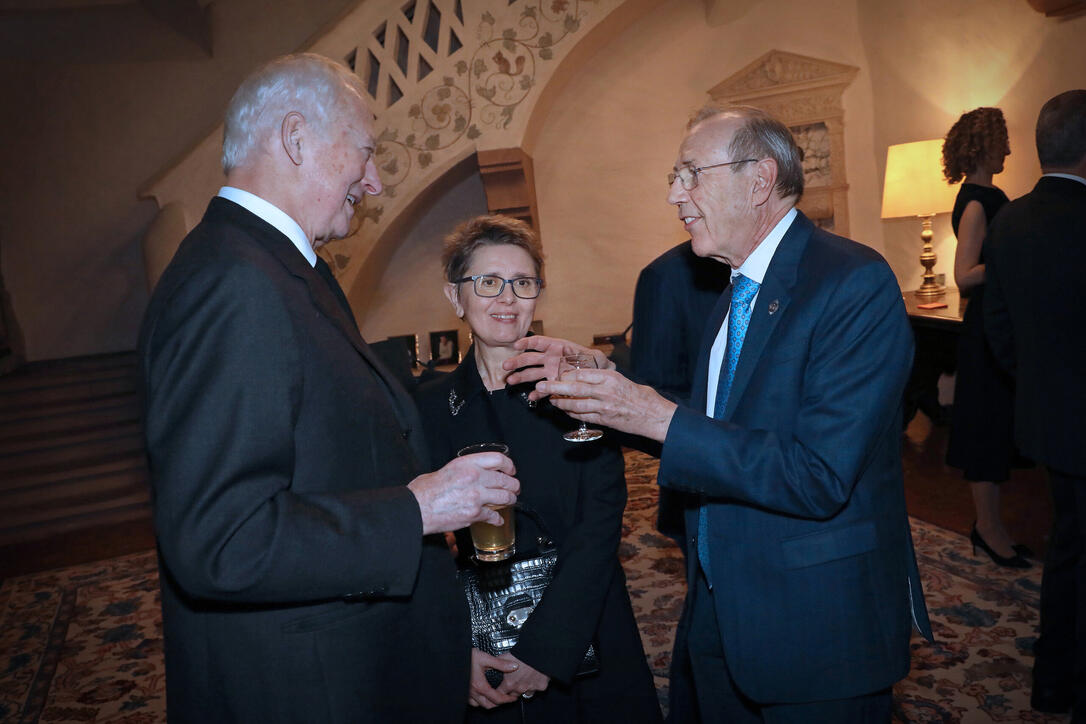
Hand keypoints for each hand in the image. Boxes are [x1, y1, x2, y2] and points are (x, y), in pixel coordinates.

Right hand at [408, 453, 518, 534]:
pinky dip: (497, 519)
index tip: (511, 470)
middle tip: (514, 488)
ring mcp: (476, 496)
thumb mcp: (447, 469)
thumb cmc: (424, 490)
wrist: (416, 508)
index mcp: (467, 464)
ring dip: (509, 501)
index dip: (509, 465)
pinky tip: (497, 519)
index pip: (498, 459)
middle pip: (506, 479)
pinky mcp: (474, 514)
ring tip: (509, 501)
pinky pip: (493, 516)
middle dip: (513, 485)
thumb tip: (474, 473)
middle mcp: (475, 477)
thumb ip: (463, 470)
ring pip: (505, 497)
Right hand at [468, 649, 519, 708]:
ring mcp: (466, 693)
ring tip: (494, 697)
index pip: (496, 698)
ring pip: (479, 705)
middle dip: (498, 703)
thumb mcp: (485, 657)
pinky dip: (477, 701)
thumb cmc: (465, 657)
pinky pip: (470, 702)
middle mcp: (472, 692)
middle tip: (505, 698)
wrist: (451, 656)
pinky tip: (480, 695)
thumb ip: (500, 663)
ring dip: (488, 703)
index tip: (512, 698)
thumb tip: (513, 666)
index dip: (507, 700)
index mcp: (480, 685)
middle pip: (488, 705)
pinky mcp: (462, 691)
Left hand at [494, 652, 549, 700]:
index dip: (499, 693)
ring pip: (526, 693)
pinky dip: (537, 684)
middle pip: (514, 695)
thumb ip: (498, 664)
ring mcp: (531, 688)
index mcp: (510, 683)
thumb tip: (490, 664)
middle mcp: (520, 688)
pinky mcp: (541, 686)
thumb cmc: (522, 654)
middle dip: (512, 691)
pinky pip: (538, 688)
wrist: (538, 652)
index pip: (501, 694)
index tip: (500, 691)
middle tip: (513, 683)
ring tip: (524, 680)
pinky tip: (535, 677)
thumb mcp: (504, 657)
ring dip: (525, 689)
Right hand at [503, 336, 614, 395]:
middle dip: (517, 361)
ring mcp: (549, 372)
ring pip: (531, 373)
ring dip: (520, 377)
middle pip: (530, 358)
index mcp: (558, 348)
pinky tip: (531, 397)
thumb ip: (594, 356)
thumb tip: (595, 356)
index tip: (516, 345)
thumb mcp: (597, 357)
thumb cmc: (596, 364)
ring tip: (510, 381)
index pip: (539, 342)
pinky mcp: (552, 384)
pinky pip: (541, 389)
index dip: (527, 342)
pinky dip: (537, 393)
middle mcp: (550, 359)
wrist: (597, 377)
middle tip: (505, 366)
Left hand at [538, 368, 677, 441]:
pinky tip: (565, 410)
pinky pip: (583, 416)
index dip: (565, 375)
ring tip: (551, 399)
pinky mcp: (605, 420)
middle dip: (555, 387)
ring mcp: (604, 407)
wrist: (654, 415)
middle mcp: (605, 391)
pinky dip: (572, 412)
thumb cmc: (639, 395)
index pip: (581, 374)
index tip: (555, 374)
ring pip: (576, 404)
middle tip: (541, 386)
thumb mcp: (621, 379)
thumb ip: (603, 377)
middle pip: (574, 388)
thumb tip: (583, 375)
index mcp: (609, 377)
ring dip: (561, 402)